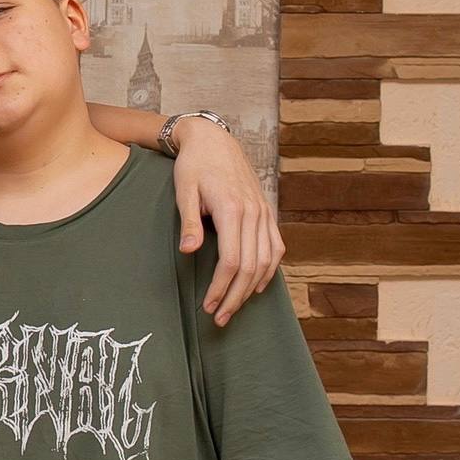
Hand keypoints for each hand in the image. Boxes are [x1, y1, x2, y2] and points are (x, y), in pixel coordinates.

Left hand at [171, 116, 282, 325]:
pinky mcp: (266, 212)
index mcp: (233, 210)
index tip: (209, 306)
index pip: (232, 261)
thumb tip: (189, 252)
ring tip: (234, 308)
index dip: (221, 287)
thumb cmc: (194, 165)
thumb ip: (189, 222)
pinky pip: (275, 247)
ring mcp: (264, 213)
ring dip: (251, 289)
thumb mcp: (184, 190)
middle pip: (250, 267)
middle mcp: (254, 213)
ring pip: (266, 261)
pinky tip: (256, 285)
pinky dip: (269, 270)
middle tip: (219, 318)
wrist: (213, 140)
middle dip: (235, 297)